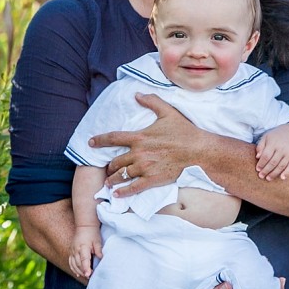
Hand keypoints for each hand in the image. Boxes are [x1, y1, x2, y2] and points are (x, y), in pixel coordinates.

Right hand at [68, 225, 101, 279]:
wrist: (84, 225)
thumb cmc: (92, 233)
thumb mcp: (97, 240)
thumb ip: (98, 249)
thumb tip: (101, 257)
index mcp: (83, 247)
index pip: (84, 259)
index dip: (86, 268)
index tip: (88, 274)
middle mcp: (76, 250)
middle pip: (78, 264)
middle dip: (84, 271)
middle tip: (90, 277)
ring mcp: (72, 251)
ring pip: (73, 264)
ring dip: (79, 271)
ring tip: (86, 276)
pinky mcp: (71, 251)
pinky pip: (71, 262)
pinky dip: (74, 269)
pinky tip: (78, 273)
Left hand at [89, 93, 216, 195]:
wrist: (198, 151)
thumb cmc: (184, 131)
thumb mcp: (168, 112)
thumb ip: (152, 102)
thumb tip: (137, 95)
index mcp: (139, 137)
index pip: (113, 138)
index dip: (99, 140)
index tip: (91, 142)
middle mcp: (138, 153)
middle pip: (115, 161)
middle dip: (110, 165)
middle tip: (108, 167)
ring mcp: (144, 168)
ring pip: (121, 175)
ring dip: (112, 179)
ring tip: (109, 181)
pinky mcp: (152, 180)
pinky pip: (133, 188)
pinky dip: (123, 192)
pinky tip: (117, 194)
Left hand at [256, 124, 288, 180]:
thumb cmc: (275, 137)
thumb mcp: (266, 137)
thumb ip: (260, 146)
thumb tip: (257, 157)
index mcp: (273, 143)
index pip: (266, 156)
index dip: (261, 164)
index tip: (257, 169)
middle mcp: (282, 148)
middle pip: (273, 162)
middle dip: (266, 170)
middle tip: (261, 176)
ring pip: (281, 166)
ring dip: (274, 173)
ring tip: (268, 178)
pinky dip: (287, 172)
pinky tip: (282, 178)